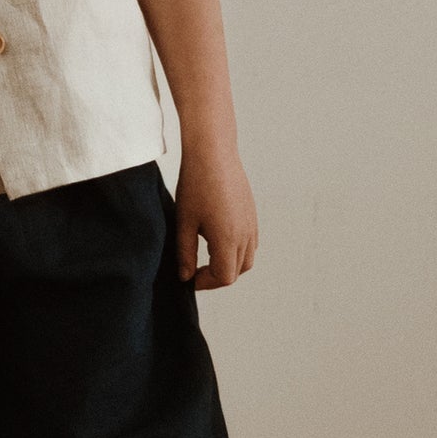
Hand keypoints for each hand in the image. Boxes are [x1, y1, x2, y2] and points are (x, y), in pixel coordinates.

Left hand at [174, 145, 258, 288]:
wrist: (213, 155)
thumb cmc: (196, 186)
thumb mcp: (184, 222)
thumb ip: (185, 253)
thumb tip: (185, 277)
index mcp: (228, 240)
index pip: (224, 277)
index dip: (206, 283)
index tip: (189, 278)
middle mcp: (245, 235)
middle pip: (237, 271)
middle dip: (216, 277)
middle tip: (195, 272)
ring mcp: (252, 224)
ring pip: (247, 259)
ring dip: (229, 265)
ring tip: (206, 259)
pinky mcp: (252, 214)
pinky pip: (250, 243)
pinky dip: (237, 251)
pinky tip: (217, 242)